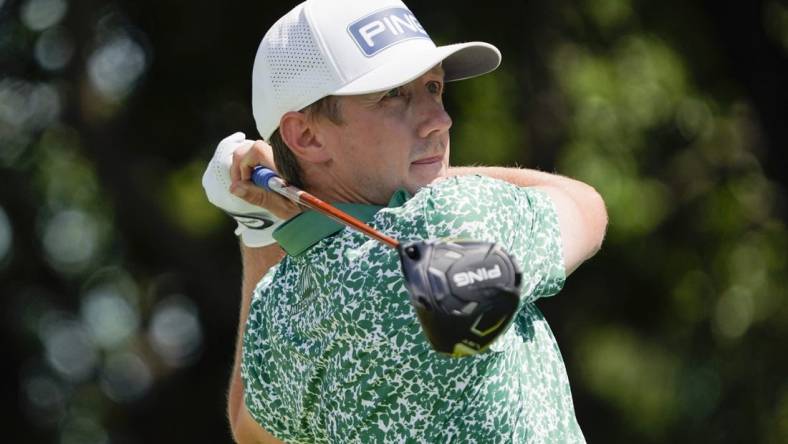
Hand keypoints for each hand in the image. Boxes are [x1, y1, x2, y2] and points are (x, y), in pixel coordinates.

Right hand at [202, 132, 298, 246]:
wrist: (325, 203)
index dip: (244, 165)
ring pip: (254, 150)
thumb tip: (235, 187)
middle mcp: (283, 155)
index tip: (243, 183)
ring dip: (246, 166)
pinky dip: (253, 167)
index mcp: (284, 165)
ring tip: (247, 184)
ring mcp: (281, 155)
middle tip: (241, 185)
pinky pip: (261, 156)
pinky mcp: (280, 158)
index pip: (257, 150)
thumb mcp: (283, 207)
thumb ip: (259, 197)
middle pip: (252, 147)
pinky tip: (257, 182)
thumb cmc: (306, 207)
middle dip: (240, 164)